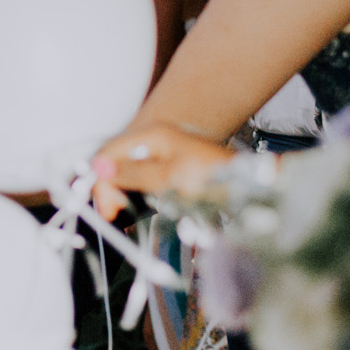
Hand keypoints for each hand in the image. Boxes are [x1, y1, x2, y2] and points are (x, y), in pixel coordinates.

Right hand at [91, 123, 234, 218]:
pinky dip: (139, 196)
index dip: (101, 179)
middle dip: (111, 188)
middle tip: (115, 213)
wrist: (248, 187)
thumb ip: (133, 173)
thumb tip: (101, 168)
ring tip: (128, 213)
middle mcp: (155, 142)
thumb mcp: (168, 177)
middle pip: (117, 163)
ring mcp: (163, 156)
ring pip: (128, 174)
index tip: (105, 206)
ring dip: (124, 194)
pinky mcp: (170, 171)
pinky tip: (142, 207)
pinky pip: (143, 181)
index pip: (110, 152)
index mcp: (153, 136)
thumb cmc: (214, 178)